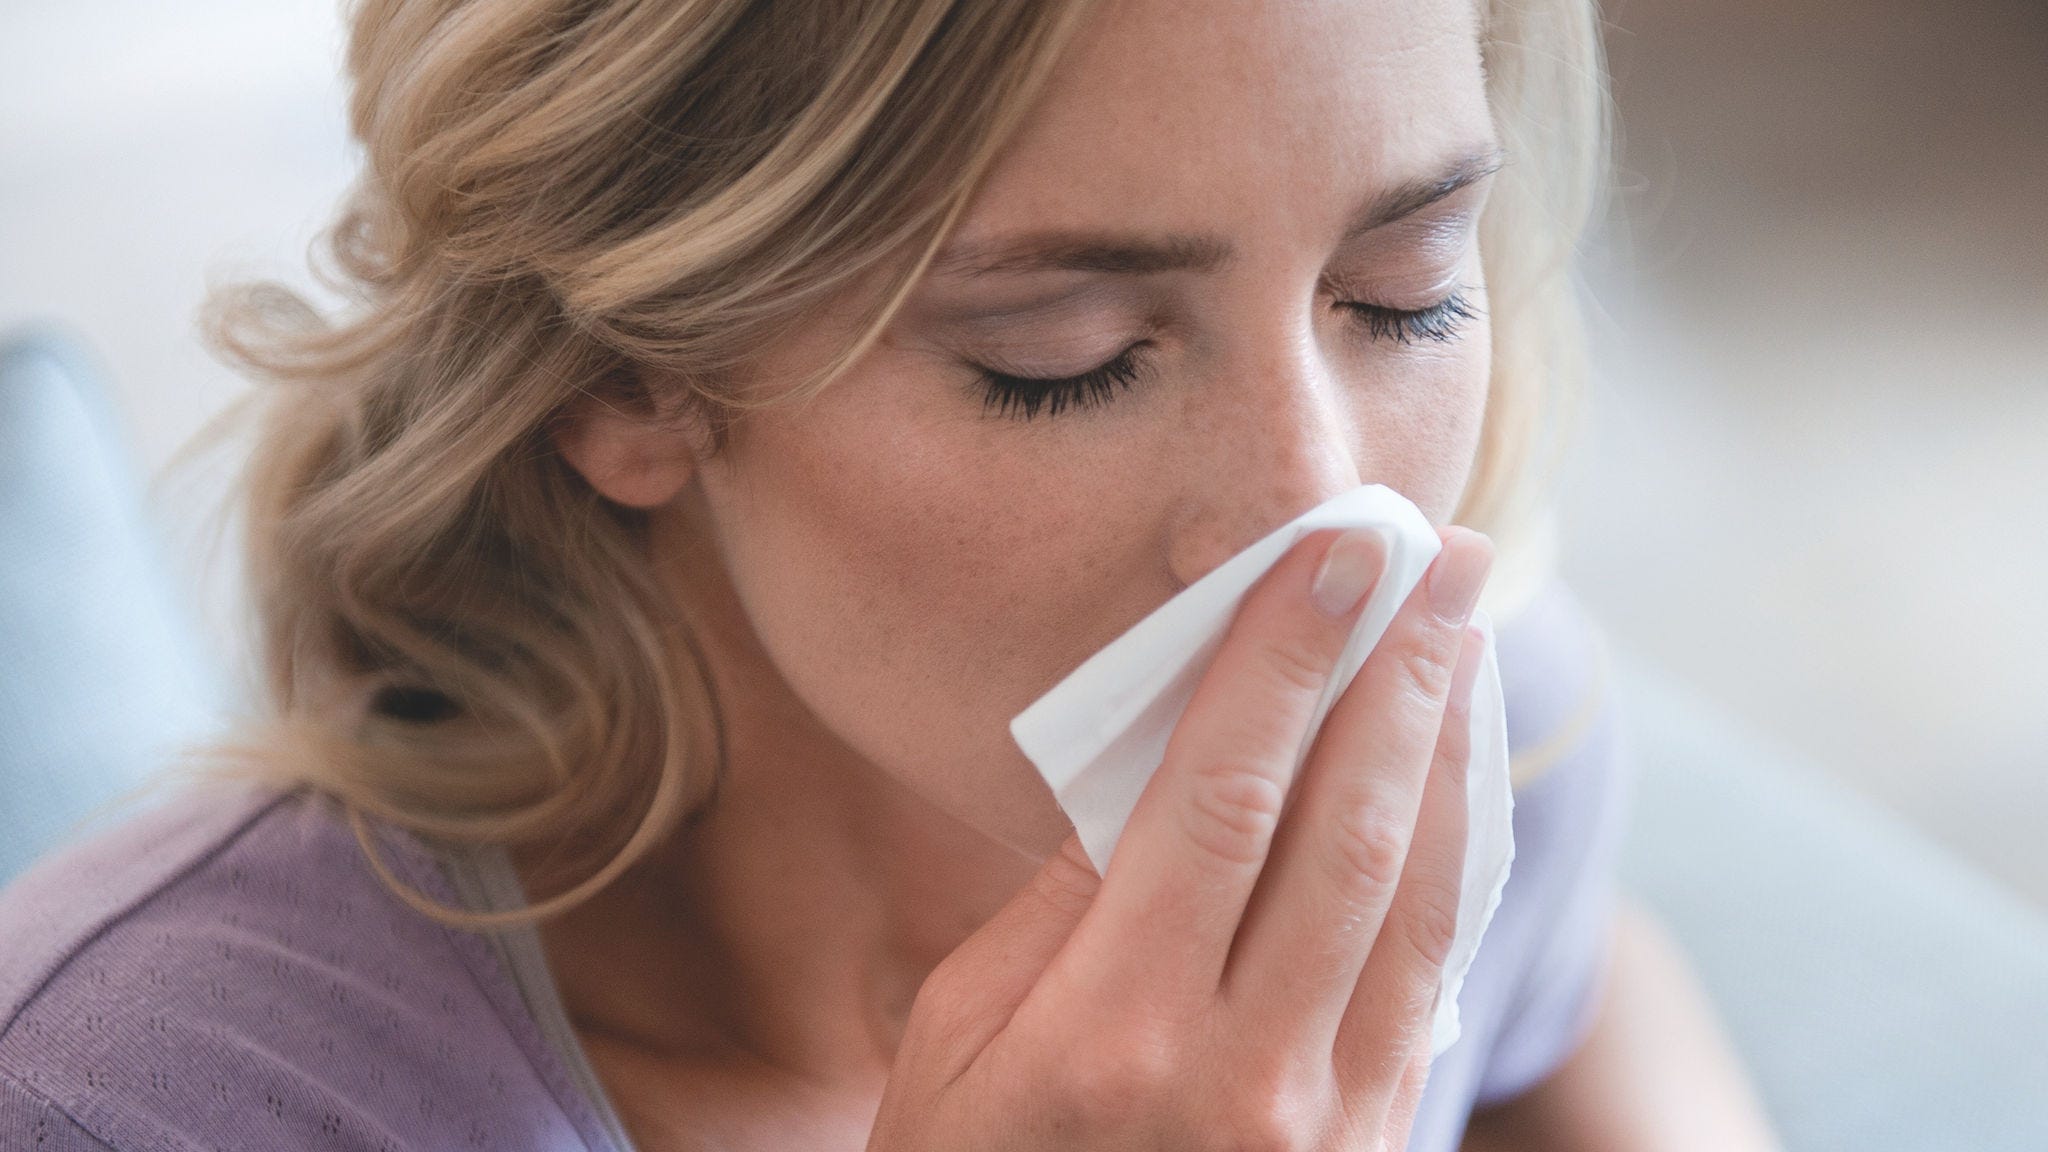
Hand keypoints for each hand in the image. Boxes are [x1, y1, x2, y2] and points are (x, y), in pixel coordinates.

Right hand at [868, 524, 1494, 1150]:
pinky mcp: (1372, 1145)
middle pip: (1346, 829)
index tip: (1332, 555)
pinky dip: (1452, 864)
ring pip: (1414, 898)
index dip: (1283, 661)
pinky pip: (1431, 978)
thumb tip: (1150, 775)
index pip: (1222, 798)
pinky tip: (1454, 784)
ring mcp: (1325, 1122)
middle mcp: (1239, 1073)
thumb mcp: (954, 1048)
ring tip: (1467, 635)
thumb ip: (1055, 912)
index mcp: (1109, 1033)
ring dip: (1448, 750)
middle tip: (1441, 556)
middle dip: (1399, 673)